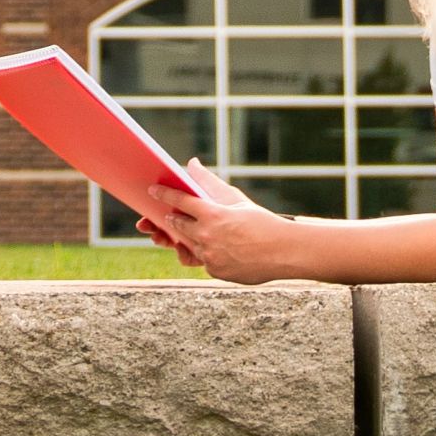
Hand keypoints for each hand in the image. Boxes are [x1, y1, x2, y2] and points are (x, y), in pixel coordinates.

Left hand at [130, 165, 293, 283]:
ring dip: (190, 238)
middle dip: (172, 220)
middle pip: (178, 225)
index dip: (164, 194)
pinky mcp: (215, 271)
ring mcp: (209, 256)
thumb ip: (211, 183)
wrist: (284, 252)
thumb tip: (192, 163)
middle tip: (169, 216)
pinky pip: (204, 261)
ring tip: (200, 233)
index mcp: (212, 214)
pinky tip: (221, 250)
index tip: (152, 190)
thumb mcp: (236, 200)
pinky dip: (209, 254)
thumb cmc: (262, 222)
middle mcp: (206, 235)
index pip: (180, 201)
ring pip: (190, 245)